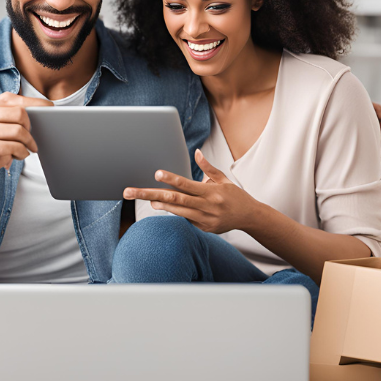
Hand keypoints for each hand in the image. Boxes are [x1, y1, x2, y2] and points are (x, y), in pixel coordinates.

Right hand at [0, 92, 51, 184]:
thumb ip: (12, 125)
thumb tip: (41, 121)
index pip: (17, 101)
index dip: (37, 104)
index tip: (51, 109)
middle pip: (21, 115)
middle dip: (31, 131)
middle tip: (32, 143)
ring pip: (17, 133)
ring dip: (26, 146)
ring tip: (25, 152)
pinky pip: (9, 148)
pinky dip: (18, 154)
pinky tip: (17, 157)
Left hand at [123, 149, 259, 233]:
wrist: (249, 217)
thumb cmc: (234, 195)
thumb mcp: (223, 179)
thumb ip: (208, 168)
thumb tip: (196, 152)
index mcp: (211, 191)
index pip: (186, 184)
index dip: (170, 179)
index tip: (156, 174)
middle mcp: (206, 206)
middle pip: (174, 199)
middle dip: (149, 195)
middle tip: (130, 191)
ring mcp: (204, 219)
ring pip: (177, 211)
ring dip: (159, 205)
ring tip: (146, 200)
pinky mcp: (203, 228)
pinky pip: (185, 219)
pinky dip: (173, 212)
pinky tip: (160, 207)